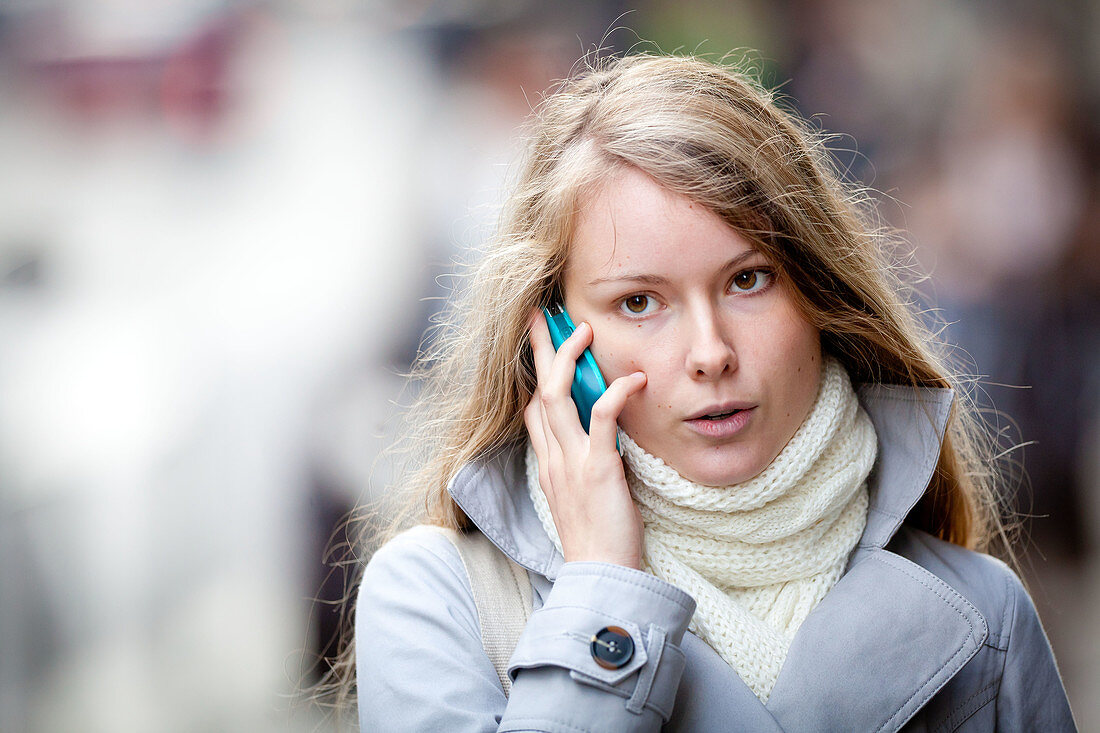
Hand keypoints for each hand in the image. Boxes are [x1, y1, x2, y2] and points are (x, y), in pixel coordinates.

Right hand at [525, 309, 646, 568]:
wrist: (600, 576)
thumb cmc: (599, 541)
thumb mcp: (582, 499)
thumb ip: (583, 467)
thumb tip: (598, 442)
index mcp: (549, 466)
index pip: (532, 411)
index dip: (536, 375)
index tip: (544, 349)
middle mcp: (553, 458)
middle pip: (537, 391)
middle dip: (539, 350)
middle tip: (540, 316)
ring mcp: (570, 461)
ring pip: (557, 395)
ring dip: (568, 357)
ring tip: (583, 329)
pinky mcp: (596, 468)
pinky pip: (600, 418)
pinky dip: (616, 393)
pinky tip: (634, 379)